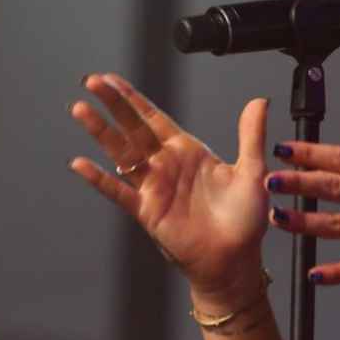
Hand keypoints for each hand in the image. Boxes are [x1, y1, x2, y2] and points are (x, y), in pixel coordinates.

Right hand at [68, 74, 268, 297]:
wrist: (236, 260)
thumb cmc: (244, 221)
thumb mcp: (252, 172)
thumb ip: (251, 135)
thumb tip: (259, 101)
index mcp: (188, 152)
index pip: (153, 118)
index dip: (133, 98)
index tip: (112, 79)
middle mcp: (166, 166)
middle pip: (132, 128)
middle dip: (112, 104)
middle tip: (91, 82)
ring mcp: (154, 187)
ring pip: (121, 153)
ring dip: (101, 132)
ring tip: (81, 109)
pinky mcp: (147, 211)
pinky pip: (119, 192)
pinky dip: (100, 179)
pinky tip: (80, 164)